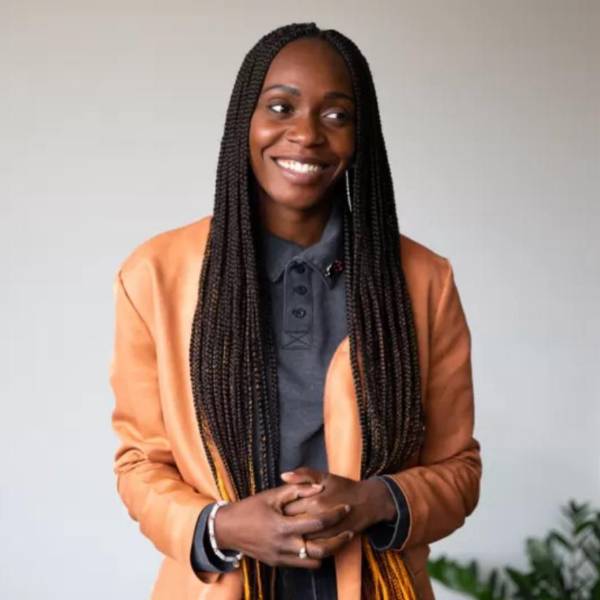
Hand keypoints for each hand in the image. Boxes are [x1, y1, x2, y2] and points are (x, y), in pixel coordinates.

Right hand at [213, 481, 354, 568]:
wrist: (227, 530)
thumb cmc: (250, 508)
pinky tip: (319, 544)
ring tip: (338, 539)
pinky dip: (313, 557)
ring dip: (328, 551)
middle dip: (339, 540)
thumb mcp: (271, 495)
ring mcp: (280, 558)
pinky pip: (302, 565)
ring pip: (314, 561)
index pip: (317, 522)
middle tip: (350, 530)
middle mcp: (283, 546)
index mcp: (283, 526)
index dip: (335, 514)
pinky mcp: (277, 564)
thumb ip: (296, 490)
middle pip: (321, 549)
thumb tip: (319, 487)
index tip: (346, 507)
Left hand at [280, 467, 396, 541]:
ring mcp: (326, 532)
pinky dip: (306, 547)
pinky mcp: (333, 542)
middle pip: (292, 526)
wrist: (369, 502)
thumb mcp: (324, 476)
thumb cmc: (345, 486)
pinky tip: (301, 541)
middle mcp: (319, 518)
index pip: (287, 508)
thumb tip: (283, 475)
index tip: (274, 509)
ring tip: (287, 533)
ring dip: (293, 538)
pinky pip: (315, 549)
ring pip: (302, 540)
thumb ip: (303, 474)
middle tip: (277, 522)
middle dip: (283, 525)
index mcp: (314, 500)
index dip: (278, 509)